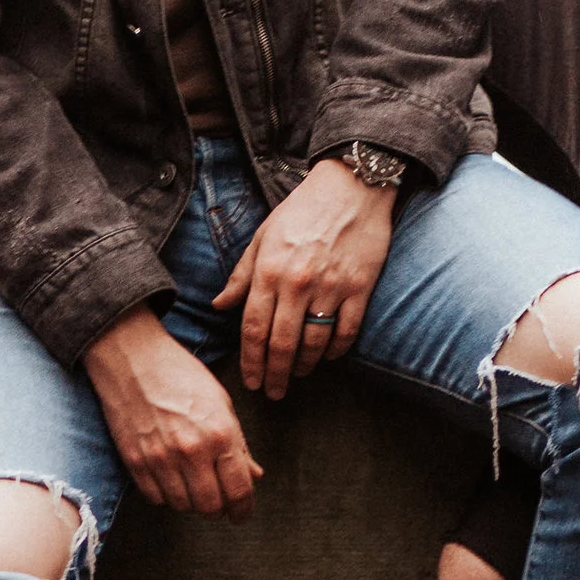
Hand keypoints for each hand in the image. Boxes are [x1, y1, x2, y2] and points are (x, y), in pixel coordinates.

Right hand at [84, 309, 264, 518]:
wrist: (132, 358)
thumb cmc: (181, 375)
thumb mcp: (221, 403)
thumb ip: (239, 445)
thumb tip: (254, 475)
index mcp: (220, 434)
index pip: (239, 490)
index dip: (244, 509)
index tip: (242, 514)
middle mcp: (191, 450)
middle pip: (211, 506)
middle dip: (219, 509)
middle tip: (218, 500)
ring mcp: (160, 458)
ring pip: (183, 506)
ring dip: (192, 503)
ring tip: (193, 486)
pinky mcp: (135, 462)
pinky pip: (156, 498)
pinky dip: (167, 495)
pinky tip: (171, 479)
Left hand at [212, 157, 395, 400]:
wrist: (351, 186)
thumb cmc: (302, 210)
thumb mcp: (263, 236)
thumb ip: (241, 275)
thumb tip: (219, 306)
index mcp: (270, 271)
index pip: (254, 329)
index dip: (250, 361)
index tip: (251, 382)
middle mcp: (298, 283)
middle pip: (282, 344)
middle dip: (275, 375)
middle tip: (273, 393)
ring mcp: (332, 287)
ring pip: (315, 342)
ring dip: (304, 366)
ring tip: (297, 375)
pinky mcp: (360, 288)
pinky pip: (347, 331)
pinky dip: (337, 350)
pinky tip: (328, 357)